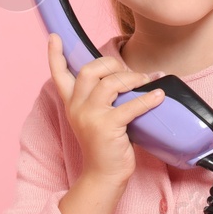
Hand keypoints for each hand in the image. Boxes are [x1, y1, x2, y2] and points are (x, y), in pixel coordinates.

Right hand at [46, 32, 164, 186]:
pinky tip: (158, 96)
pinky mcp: (106, 127)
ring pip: (109, 83)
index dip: (55, 55)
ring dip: (131, 78)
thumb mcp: (96, 118)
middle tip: (127, 70)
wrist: (104, 176)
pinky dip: (147, 99)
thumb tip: (129, 77)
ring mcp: (90, 117)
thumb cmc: (106, 146)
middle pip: (89, 70)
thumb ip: (103, 98)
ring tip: (145, 81)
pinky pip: (130, 105)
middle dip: (110, 63)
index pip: (58, 75)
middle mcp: (76, 107)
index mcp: (71, 104)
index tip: (54, 37)